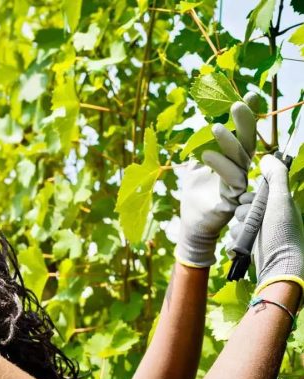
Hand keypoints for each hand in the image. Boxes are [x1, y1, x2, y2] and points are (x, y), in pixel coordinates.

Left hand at [175, 94, 256, 267]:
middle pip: (248, 143)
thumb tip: (200, 125)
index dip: (248, 117)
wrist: (191, 222)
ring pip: (241, 160)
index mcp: (233, 160)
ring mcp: (239, 185)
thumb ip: (199, 146)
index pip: (243, 135)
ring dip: (229, 142)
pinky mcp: (234, 200)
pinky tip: (206, 155)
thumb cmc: (194, 193)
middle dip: (246, 123)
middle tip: (238, 104)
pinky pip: (232, 180)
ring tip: (215, 127)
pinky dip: (220, 165)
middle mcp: (240, 170)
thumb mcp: (193, 165)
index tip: (250, 94)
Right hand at [229, 154, 303, 294]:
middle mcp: (268, 218)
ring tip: (248, 237)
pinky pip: (234, 239)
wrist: (278, 266)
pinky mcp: (250, 247)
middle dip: (243, 214)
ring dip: (239, 230)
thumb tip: (268, 157)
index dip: (249, 197)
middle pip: (242, 208)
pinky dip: (236, 243)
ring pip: (237, 224)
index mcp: (277, 206)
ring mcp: (259, 234)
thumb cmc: (282, 233)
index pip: (255, 193)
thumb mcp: (281, 200)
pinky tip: (242, 247)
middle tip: (250, 221)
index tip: (250, 202)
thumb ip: (276, 177)